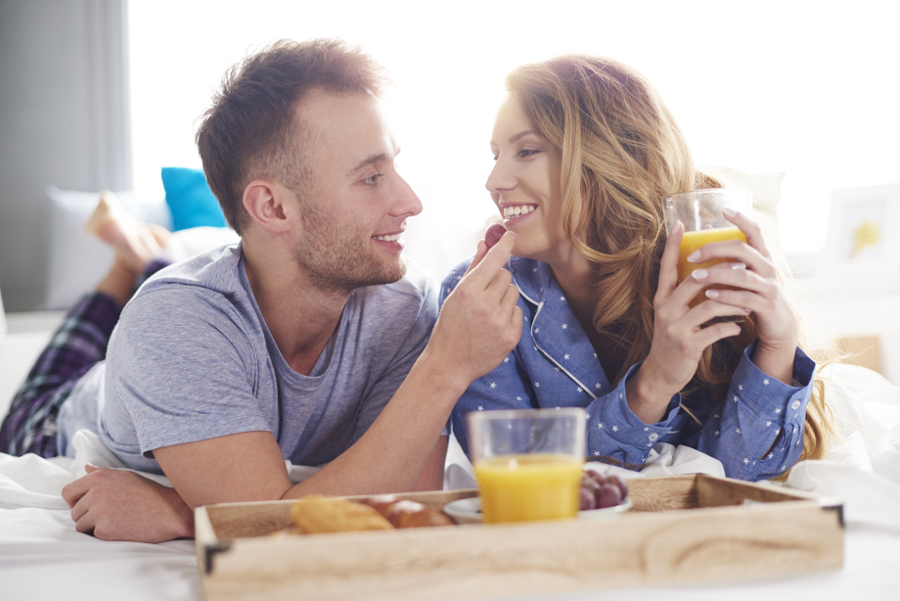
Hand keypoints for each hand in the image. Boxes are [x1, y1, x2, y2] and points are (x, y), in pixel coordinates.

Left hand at [61, 464, 193, 542]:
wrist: (170, 511)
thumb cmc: (149, 493)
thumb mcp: (126, 476)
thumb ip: (102, 473)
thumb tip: (86, 468)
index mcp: (99, 478)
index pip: (68, 492)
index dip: (74, 501)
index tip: (86, 506)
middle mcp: (95, 493)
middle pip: (74, 511)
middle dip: (87, 515)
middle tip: (110, 515)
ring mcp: (99, 512)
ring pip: (81, 526)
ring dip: (94, 527)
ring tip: (117, 521)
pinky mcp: (104, 530)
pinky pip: (93, 536)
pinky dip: (104, 535)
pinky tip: (121, 528)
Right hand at [426, 230, 522, 388]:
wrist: (449, 363)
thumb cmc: (450, 325)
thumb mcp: (455, 295)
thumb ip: (472, 268)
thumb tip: (485, 243)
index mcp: (468, 291)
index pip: (493, 260)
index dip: (504, 245)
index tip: (511, 235)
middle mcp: (485, 304)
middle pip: (506, 275)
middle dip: (497, 280)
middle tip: (484, 294)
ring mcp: (500, 321)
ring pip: (513, 292)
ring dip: (503, 297)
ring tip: (488, 311)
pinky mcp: (511, 336)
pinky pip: (517, 311)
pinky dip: (508, 315)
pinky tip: (493, 325)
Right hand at [626, 221, 747, 422]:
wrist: (663, 372)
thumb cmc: (673, 338)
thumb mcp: (673, 313)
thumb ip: (684, 294)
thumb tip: (705, 271)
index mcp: (662, 298)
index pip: (666, 267)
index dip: (672, 246)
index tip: (681, 224)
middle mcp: (666, 309)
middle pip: (693, 281)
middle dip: (720, 271)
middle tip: (741, 265)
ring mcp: (675, 327)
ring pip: (709, 306)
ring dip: (732, 301)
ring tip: (748, 300)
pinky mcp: (687, 345)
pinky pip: (714, 330)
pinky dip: (730, 327)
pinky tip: (739, 327)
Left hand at [686, 208, 798, 381]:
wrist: (778, 324)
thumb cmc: (755, 293)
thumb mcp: (746, 272)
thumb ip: (730, 255)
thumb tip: (705, 228)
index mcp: (761, 257)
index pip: (755, 232)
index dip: (742, 220)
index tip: (725, 210)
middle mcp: (767, 268)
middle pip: (743, 250)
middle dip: (715, 249)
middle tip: (692, 255)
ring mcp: (769, 287)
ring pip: (742, 276)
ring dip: (717, 274)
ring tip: (696, 275)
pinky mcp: (767, 306)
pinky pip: (745, 299)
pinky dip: (726, 297)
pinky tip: (709, 295)